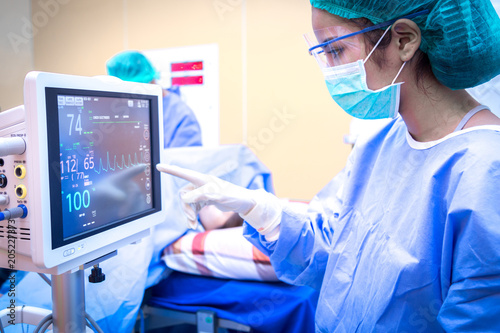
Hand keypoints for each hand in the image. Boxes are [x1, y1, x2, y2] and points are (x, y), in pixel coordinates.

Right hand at [156, 164, 282, 234]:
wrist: (244, 203)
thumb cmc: (234, 196)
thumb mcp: (219, 196)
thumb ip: (202, 195)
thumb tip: (185, 199)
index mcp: (203, 180)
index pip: (183, 173)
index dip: (171, 170)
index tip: (158, 166)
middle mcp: (201, 184)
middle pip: (184, 194)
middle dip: (185, 208)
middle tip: (193, 219)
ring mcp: (202, 192)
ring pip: (187, 203)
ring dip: (188, 214)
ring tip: (193, 225)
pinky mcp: (205, 199)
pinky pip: (193, 207)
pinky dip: (192, 216)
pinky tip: (194, 225)